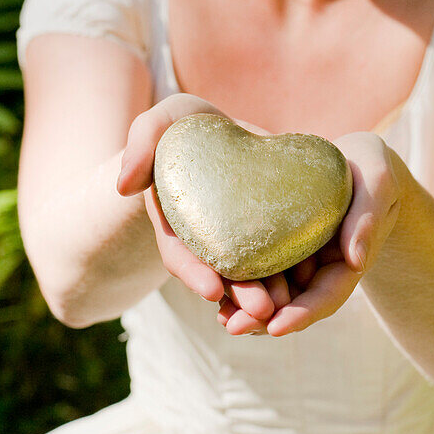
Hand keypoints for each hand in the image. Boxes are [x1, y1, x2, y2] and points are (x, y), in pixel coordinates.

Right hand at [116, 94, 276, 321]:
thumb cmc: (184, 124)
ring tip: (288, 306)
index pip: (179, 254)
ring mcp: (235, 237)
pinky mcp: (265, 229)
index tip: (212, 290)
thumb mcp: (159, 123)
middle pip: (219, 272)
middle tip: (262, 310)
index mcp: (174, 220)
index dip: (194, 273)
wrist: (218, 127)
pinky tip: (309, 284)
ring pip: (250, 273)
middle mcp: (204, 238)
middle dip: (239, 294)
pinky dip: (289, 273)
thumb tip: (125, 185)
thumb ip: (140, 143)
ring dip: (267, 293)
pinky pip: (277, 255)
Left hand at [218, 131, 402, 336]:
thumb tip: (355, 262)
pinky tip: (217, 286)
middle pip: (296, 301)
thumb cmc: (372, 167)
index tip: (276, 328)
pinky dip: (243, 278)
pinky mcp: (282, 240)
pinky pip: (262, 264)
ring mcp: (302, 256)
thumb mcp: (377, 184)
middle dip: (266, 319)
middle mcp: (323, 265)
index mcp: (348, 260)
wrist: (356, 157)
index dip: (303, 313)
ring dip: (249, 307)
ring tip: (221, 317)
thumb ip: (368, 218)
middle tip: (234, 326)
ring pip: (276, 290)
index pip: (327, 295)